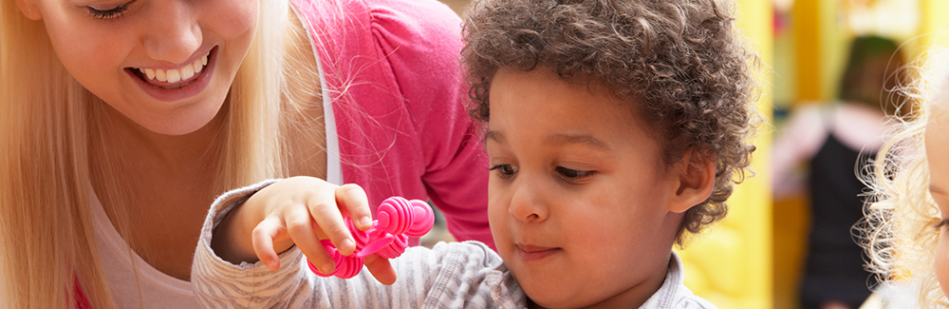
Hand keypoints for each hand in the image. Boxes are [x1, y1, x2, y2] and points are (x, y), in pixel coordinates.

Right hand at [211, 176, 396, 283]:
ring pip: (298, 225)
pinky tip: (274, 265)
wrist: (288, 193)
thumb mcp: (348, 225)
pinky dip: (265, 248)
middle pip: (323, 208)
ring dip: (312, 248)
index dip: (360, 207)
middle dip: (336, 228)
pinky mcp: (270, 220)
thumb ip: (370, 252)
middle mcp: (314, 197)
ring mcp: (290, 208)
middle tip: (348, 249)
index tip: (367, 225)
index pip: (351, 194)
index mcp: (338, 195)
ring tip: (328, 268)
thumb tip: (391, 279)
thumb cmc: (329, 214)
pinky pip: (262, 233)